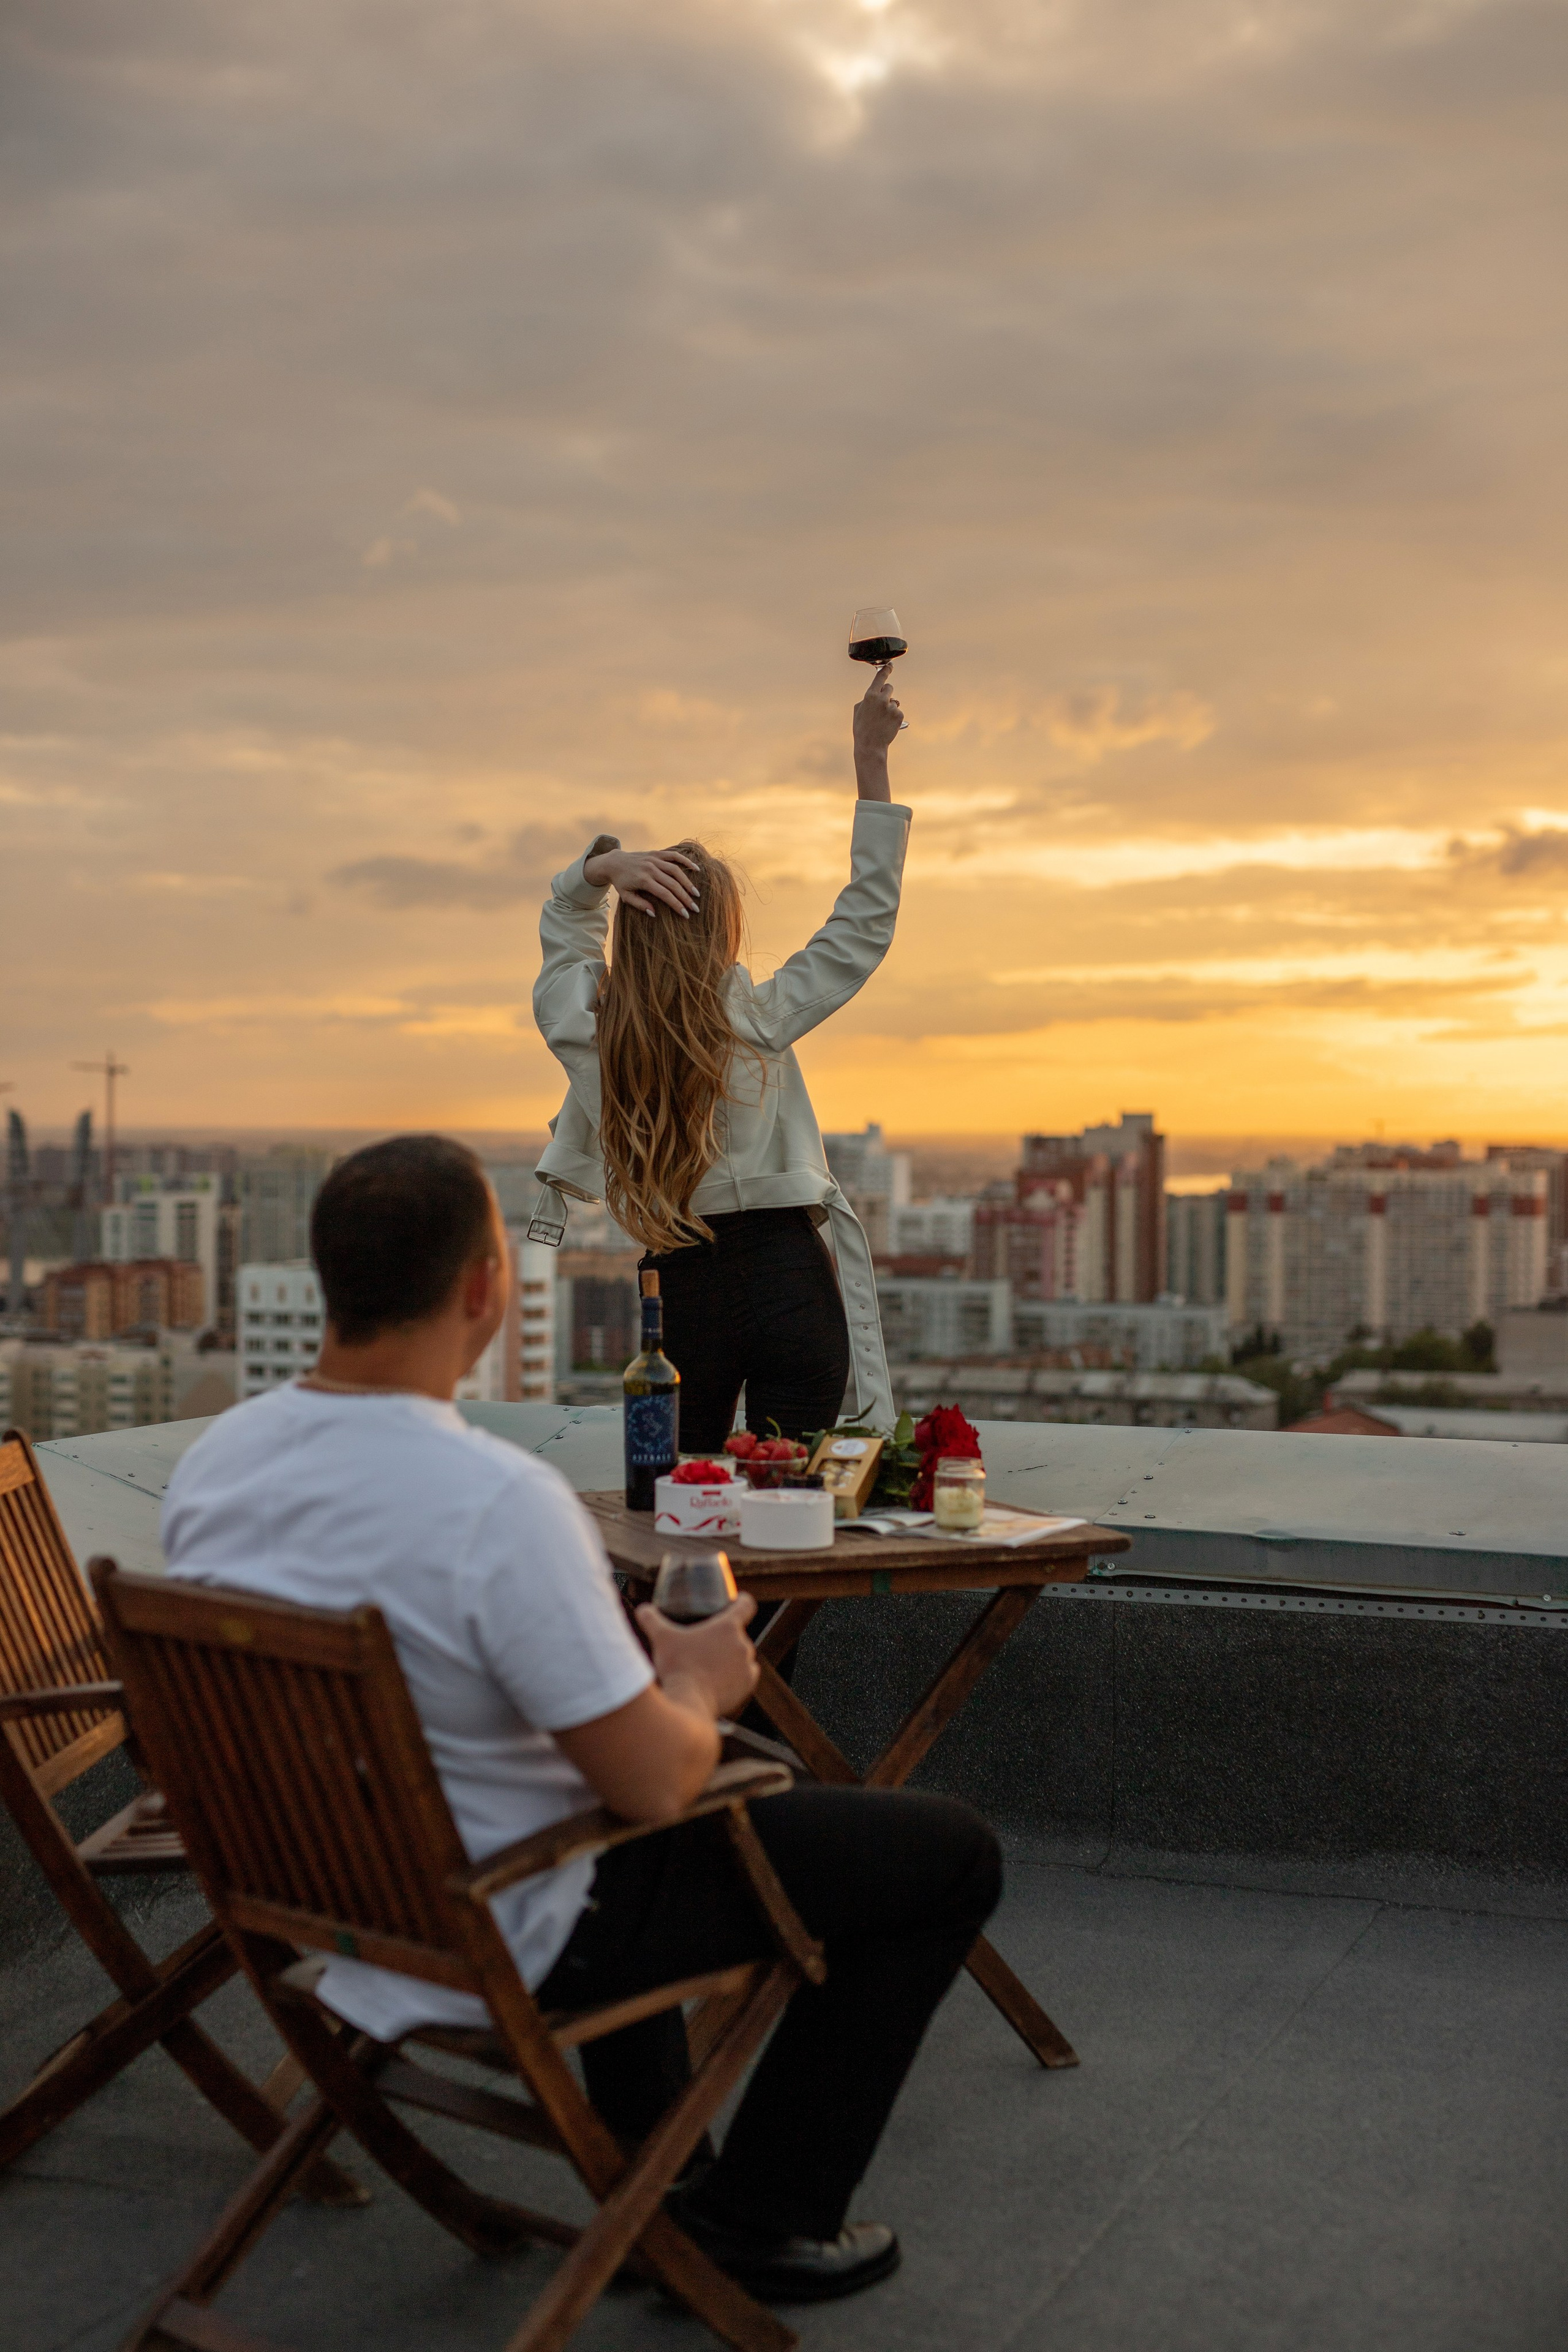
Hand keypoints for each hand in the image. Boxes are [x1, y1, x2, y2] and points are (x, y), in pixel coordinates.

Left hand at [584, 845, 700, 916]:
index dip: (676, 905)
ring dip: (688, 882)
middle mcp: (650, 869)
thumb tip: (654, 913)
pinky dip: (685, 860)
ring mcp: (654, 859)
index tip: (685, 914)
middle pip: (673, 884)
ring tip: (696, 894)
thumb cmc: (621, 882)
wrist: (614, 862)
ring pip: (676, 870)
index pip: (665, 894)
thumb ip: (640, 905)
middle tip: (695, 908)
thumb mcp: (626, 896)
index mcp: (643, 880)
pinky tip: (696, 868)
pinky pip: (673, 855)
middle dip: (685, 897)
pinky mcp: (656, 853)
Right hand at [635, 1595, 758, 1720]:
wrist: (688, 1702)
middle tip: (707, 1644)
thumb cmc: (677, 1667)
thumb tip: (643, 1610)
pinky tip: (720, 1679)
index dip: (741, 1601)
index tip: (736, 1602)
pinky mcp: (746, 1686)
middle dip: (725, 1638)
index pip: (746, 1605)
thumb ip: (651, 1620)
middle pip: (739, 1634)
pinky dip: (736, 1676)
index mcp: (727, 1627)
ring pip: (742, 1656)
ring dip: (731, 1658)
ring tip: (711, 1664)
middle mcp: (742, 1645)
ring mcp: (747, 1667)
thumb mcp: (661, 1638)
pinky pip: (746, 1676)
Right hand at [853, 662, 902, 799]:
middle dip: (886, 695)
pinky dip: (894, 718)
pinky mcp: (899, 715)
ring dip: (890, 708)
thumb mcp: (858, 711)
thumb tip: (874, 694)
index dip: (886, 670)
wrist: (870, 746)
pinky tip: (887, 725)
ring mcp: (892, 707)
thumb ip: (866, 699)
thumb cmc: (861, 728)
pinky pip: (898, 712)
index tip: (890, 665)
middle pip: (889, 688)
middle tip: (881, 706)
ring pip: (894, 702)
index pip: (880, 678)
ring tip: (882, 721)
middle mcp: (882, 699)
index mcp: (870, 696)